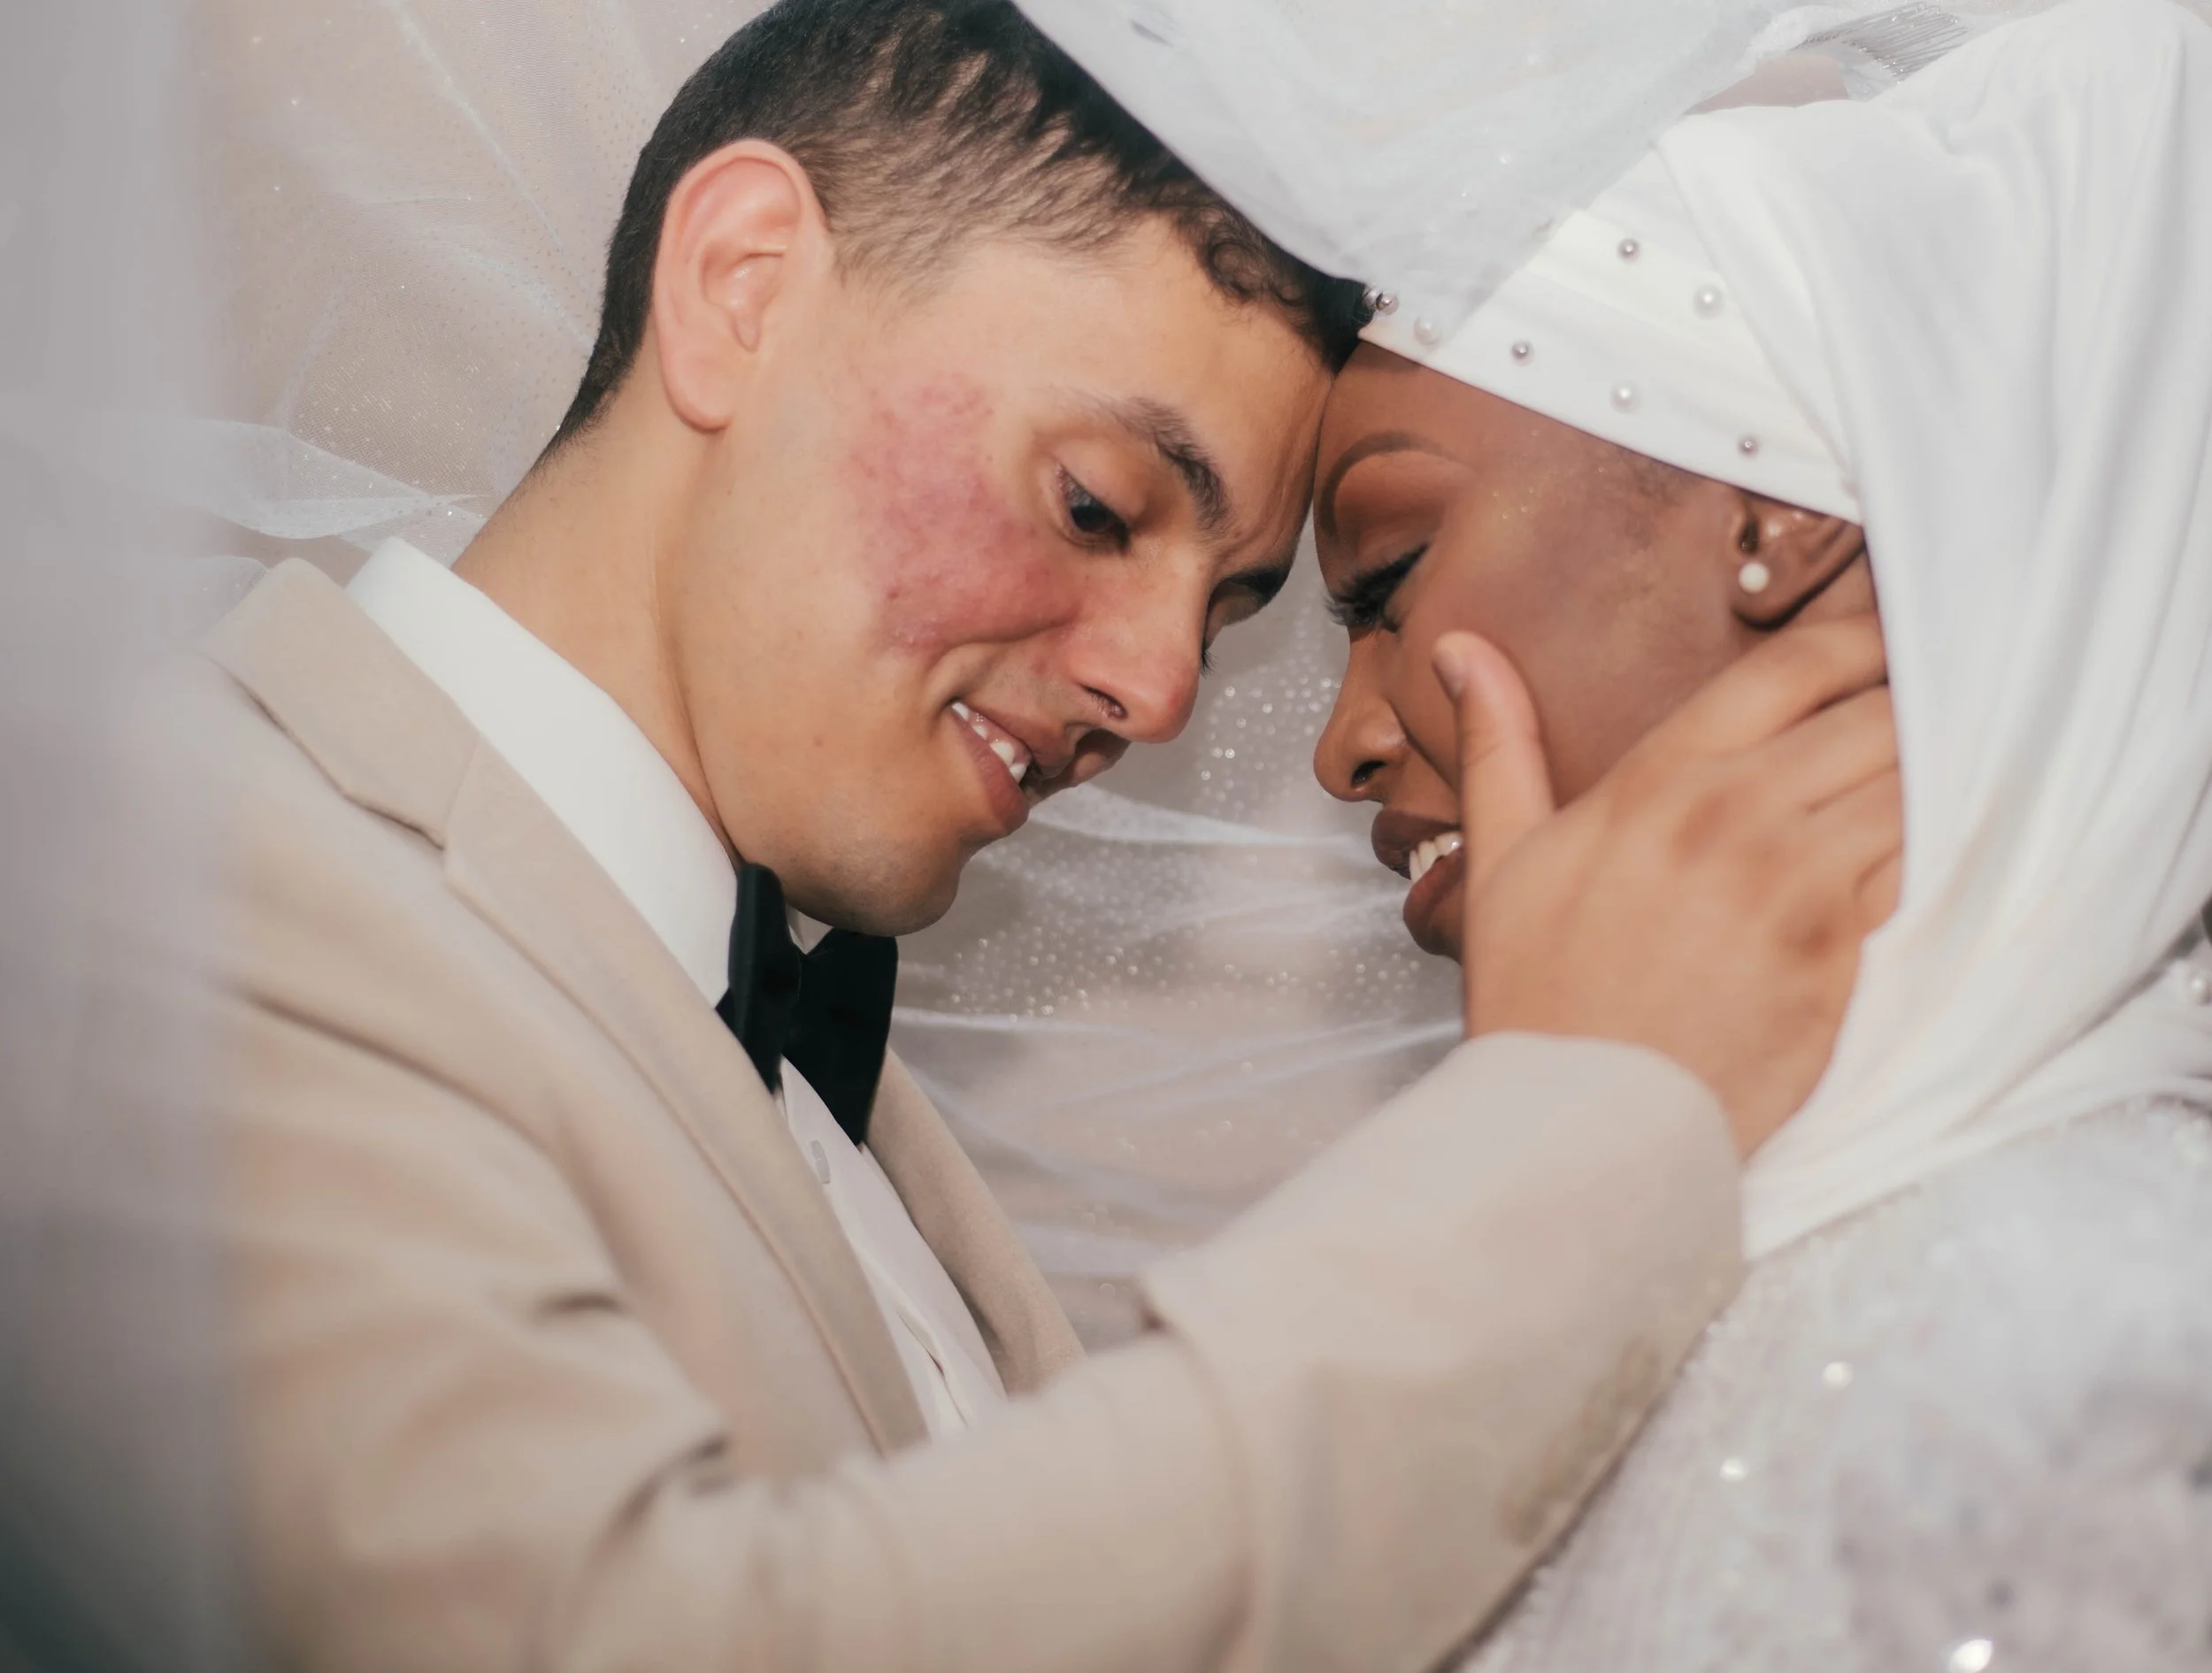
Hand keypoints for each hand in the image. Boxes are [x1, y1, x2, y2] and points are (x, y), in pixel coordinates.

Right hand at [1435, 619, 1900, 1156]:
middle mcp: (1733, 815)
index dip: (1857, 640)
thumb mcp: (1502, 858)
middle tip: (1936, 702)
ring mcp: (1794, 884)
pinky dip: (1936, 848)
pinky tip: (1934, 849)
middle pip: (1872, 714)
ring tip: (1946, 771)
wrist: (1579, 1121)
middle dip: (1913, 700)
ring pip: (1910, 784)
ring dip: (1935, 772)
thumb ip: (1499, 742)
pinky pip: (1920, 867)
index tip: (1884, 640)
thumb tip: (1458, 650)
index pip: (1791, 668)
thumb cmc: (1540, 997)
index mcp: (1657, 781)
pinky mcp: (1839, 953)